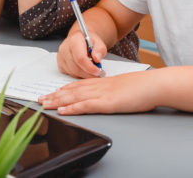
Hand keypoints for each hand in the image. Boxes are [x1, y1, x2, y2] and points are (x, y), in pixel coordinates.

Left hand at [38, 71, 158, 114]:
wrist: (153, 85)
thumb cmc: (142, 87)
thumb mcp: (123, 86)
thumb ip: (113, 90)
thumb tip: (110, 95)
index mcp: (102, 82)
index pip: (78, 85)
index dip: (63, 89)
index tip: (52, 93)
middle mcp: (98, 86)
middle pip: (71, 91)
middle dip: (54, 96)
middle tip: (40, 99)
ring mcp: (101, 94)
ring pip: (74, 97)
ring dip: (57, 101)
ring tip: (44, 104)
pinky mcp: (106, 103)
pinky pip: (85, 106)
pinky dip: (72, 108)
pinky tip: (62, 111)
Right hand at [57, 30, 107, 78]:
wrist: (80, 40)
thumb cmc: (88, 41)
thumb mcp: (99, 42)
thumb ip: (100, 49)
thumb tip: (96, 58)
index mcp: (74, 41)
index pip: (80, 58)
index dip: (90, 67)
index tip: (98, 71)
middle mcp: (64, 49)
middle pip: (76, 68)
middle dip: (89, 74)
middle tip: (99, 73)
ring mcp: (61, 58)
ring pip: (73, 73)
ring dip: (85, 74)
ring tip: (92, 69)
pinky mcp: (60, 65)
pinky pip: (71, 74)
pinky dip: (80, 75)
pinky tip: (85, 69)